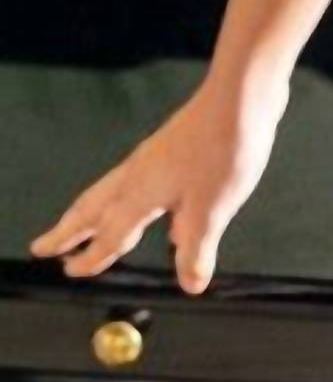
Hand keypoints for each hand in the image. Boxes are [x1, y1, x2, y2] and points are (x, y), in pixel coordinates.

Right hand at [28, 72, 287, 294]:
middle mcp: (137, 175)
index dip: (92, 257)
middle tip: (43, 247)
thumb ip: (196, 249)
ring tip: (78, 227)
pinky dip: (121, 198)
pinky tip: (147, 205)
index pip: (109, 236)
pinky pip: (132, 180)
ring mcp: (152, 157)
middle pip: (91, 209)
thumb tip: (190, 284)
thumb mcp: (212, 210)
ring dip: (88, 213)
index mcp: (139, 196)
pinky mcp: (170, 146)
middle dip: (67, 231)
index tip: (70, 272)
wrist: (240, 97)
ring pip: (108, 192)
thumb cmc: (223, 152)